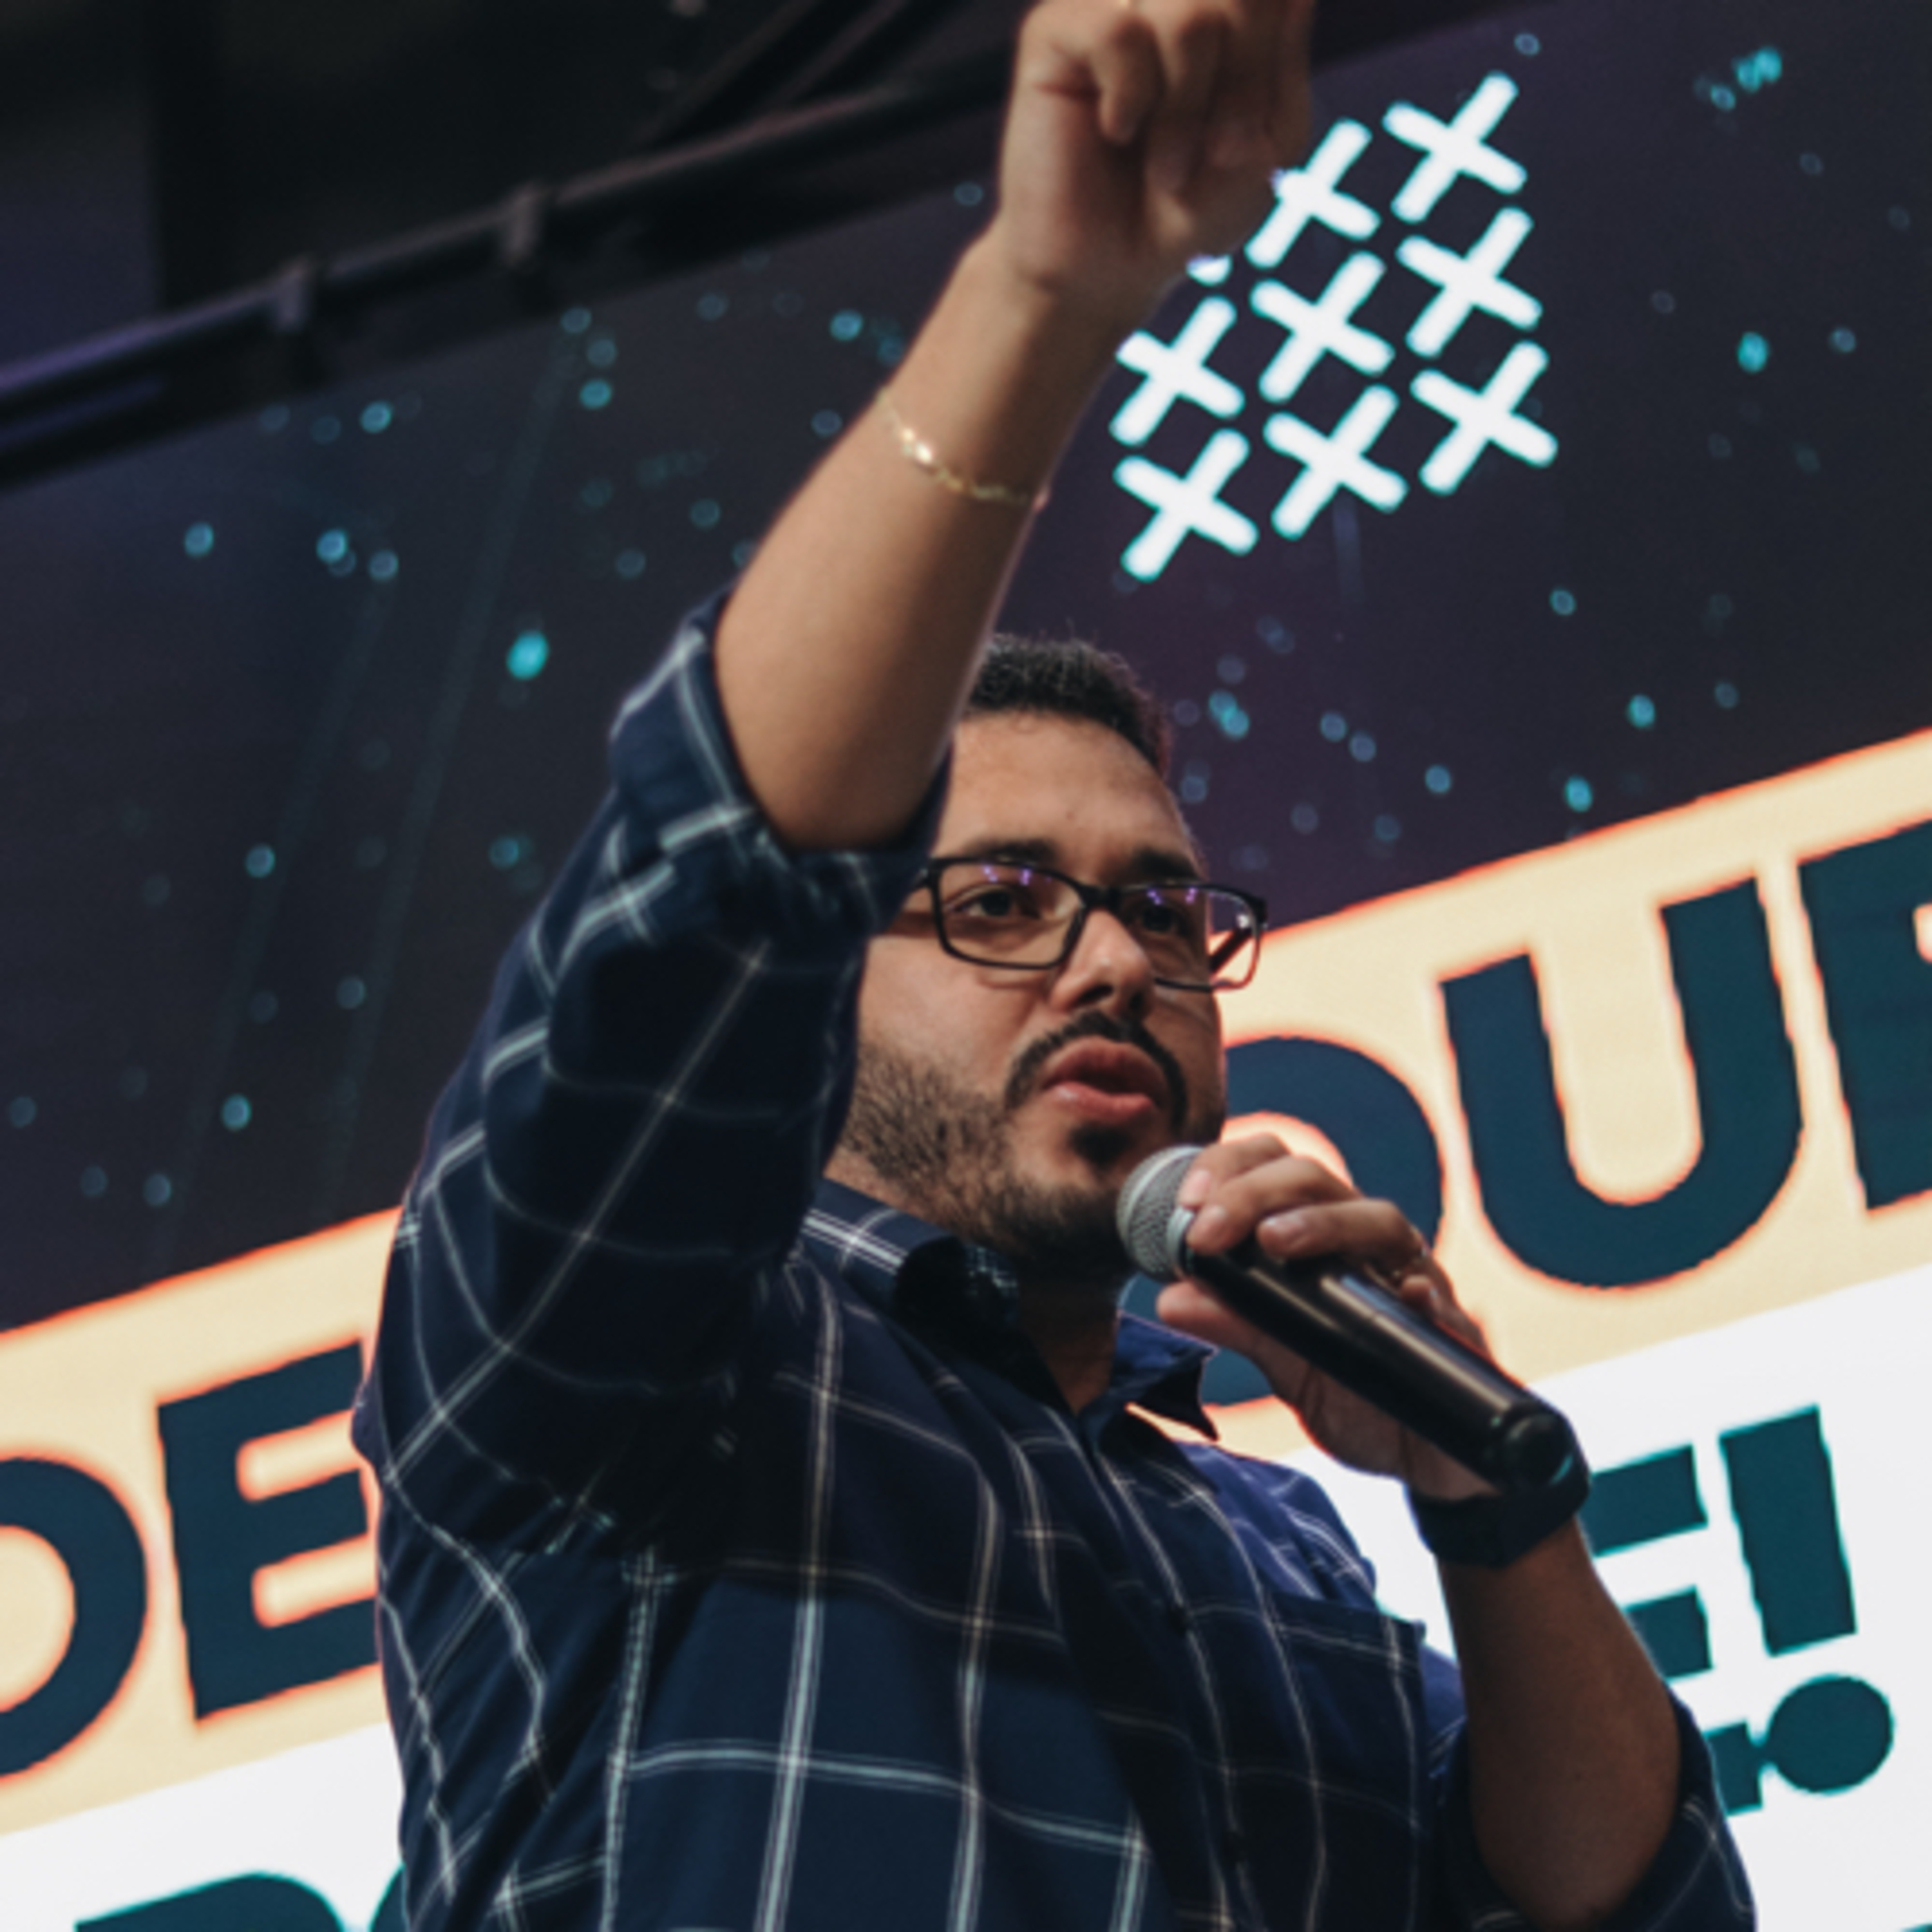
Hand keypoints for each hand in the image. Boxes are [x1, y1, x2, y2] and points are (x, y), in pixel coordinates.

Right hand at [988, 0, 1317, 326]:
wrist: (1107, 274)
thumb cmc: (1188, 211)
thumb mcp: (1267, 148)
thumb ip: (1286, 64)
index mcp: (1221, 12)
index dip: (1274, 60)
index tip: (1248, 138)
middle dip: (1242, 85)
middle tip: (1216, 156)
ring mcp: (1111, 5)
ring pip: (1189, 15)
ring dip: (1187, 109)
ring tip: (1166, 167)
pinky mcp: (1054, 32)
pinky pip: (1118, 33)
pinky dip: (1131, 97)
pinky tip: (1115, 130)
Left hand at [1153, 1134, 1495, 1498]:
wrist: (1422, 1455)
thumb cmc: (1352, 1391)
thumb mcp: (1282, 1360)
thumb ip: (1235, 1323)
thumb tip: (1170, 1297)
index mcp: (1318, 1238)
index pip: (1273, 1169)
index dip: (1229, 1170)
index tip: (1186, 1203)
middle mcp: (1364, 1245)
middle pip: (1316, 1179)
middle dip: (1254, 1193)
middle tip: (1208, 1231)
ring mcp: (1412, 1279)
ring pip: (1379, 1220)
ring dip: (1323, 1223)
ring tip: (1276, 1242)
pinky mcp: (1453, 1329)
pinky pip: (1443, 1297)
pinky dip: (1423, 1289)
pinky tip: (1404, 1294)